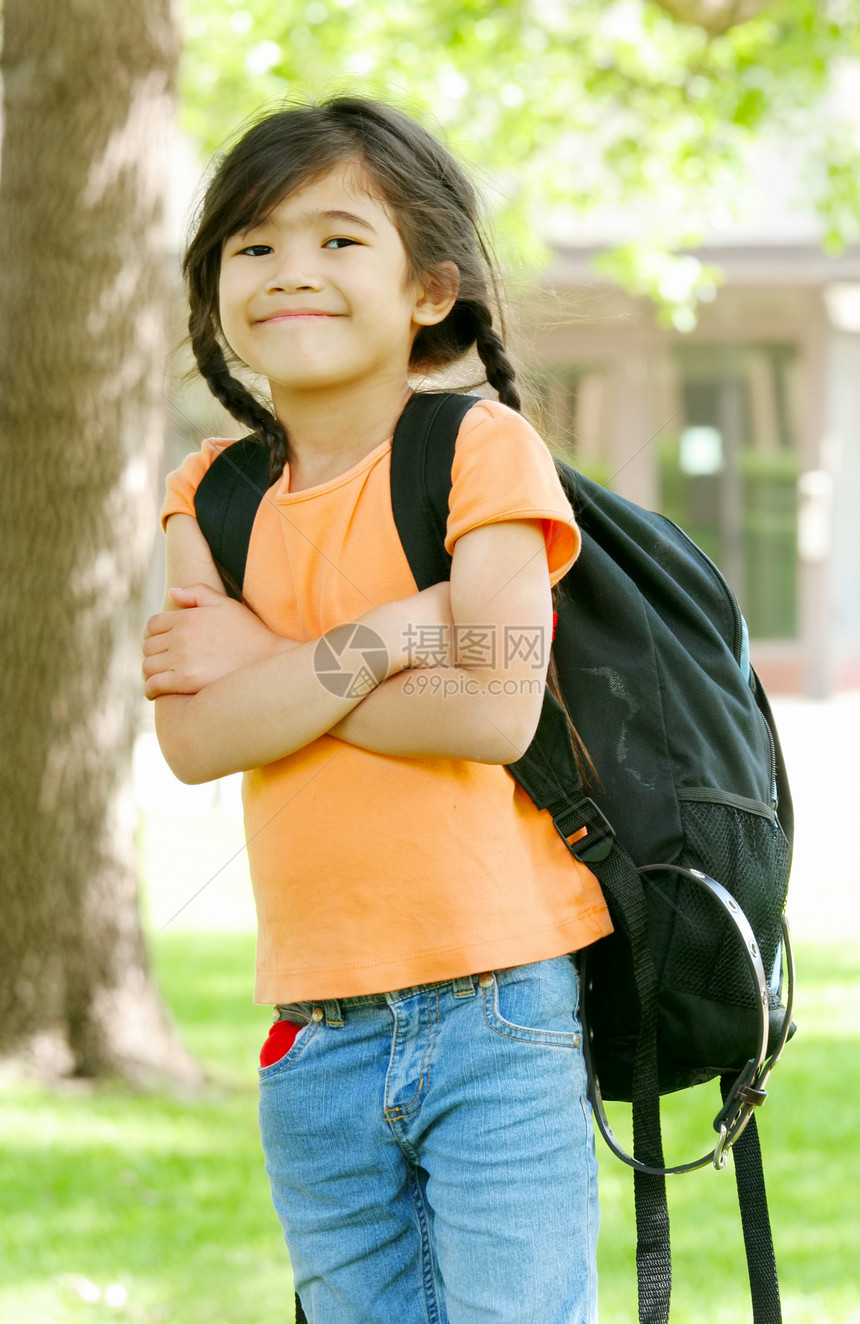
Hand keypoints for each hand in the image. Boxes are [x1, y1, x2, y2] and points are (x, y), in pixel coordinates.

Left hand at [142, 583, 294, 698]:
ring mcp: (182, 659)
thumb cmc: (250, 632)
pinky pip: (154, 684)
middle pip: (148, 646)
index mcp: (187, 617)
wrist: (268, 661)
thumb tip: (171, 592)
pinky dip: (149, 689)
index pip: (153, 625)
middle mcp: (181, 636)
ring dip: (149, 672)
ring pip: (148, 665)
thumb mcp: (226, 604)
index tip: (158, 644)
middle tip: (160, 663)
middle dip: (152, 654)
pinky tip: (153, 692)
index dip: (152, 635)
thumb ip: (197, 592)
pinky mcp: (185, 681)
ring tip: (157, 678)